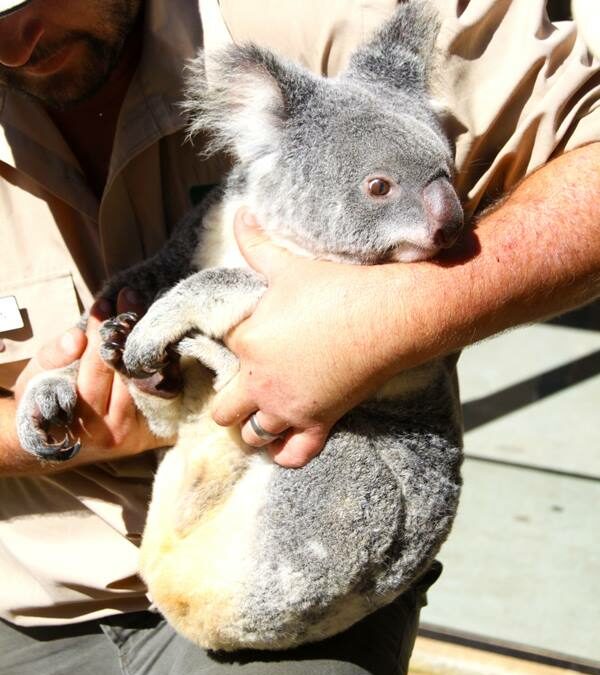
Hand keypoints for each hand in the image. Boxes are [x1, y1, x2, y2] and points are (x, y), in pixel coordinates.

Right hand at [15, 289, 173, 464]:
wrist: (52, 444)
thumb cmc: (43, 401)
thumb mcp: (37, 377)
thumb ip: (53, 356)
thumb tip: (76, 338)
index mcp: (80, 417)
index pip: (98, 368)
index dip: (102, 333)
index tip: (104, 305)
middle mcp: (111, 430)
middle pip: (128, 372)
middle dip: (128, 331)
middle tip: (130, 298)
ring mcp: (135, 434)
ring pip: (149, 382)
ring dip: (148, 345)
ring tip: (143, 312)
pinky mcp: (151, 436)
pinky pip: (164, 395)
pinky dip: (165, 367)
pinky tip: (162, 341)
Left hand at [211, 211, 397, 467]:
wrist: (389, 314)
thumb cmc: (337, 287)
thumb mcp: (289, 265)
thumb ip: (256, 244)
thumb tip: (239, 213)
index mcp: (247, 342)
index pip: (217, 356)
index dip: (228, 351)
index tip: (242, 345)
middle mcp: (260, 382)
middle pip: (222, 410)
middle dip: (229, 401)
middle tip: (246, 385)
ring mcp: (289, 408)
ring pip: (251, 436)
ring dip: (253, 427)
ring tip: (263, 412)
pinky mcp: (319, 423)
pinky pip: (292, 456)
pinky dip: (285, 453)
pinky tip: (285, 441)